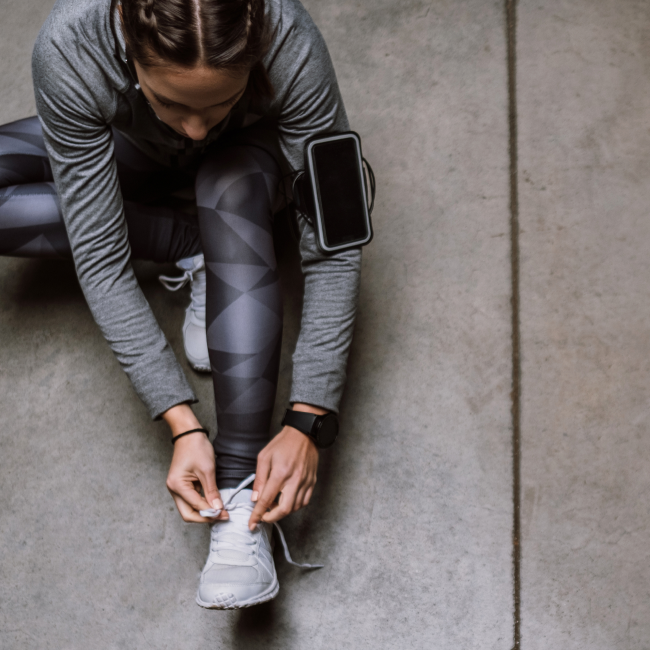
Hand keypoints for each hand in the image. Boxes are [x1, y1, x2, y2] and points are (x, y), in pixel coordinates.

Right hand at [163, 404, 226, 522]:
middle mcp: (173, 489)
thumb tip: (217, 509)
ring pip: (189, 508)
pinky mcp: (182, 485)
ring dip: (203, 512)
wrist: (189, 434)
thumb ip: (212, 491)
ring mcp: (177, 488)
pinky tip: (213, 503)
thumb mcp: (207, 470)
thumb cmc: (196, 448)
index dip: (211, 513)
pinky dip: (202, 504)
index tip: (225, 514)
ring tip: (220, 511)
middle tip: (221, 517)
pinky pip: (191, 500)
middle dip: (204, 518)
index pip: (195, 506)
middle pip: (188, 513)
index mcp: (177, 486)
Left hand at [248, 404, 322, 530]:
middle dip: (272, 518)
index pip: (267, 500)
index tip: (252, 524)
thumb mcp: (264, 457)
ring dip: (283, 511)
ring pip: (295, 507)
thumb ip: (259, 479)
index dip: (258, 514)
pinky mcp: (312, 482)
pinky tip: (287, 500)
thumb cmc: (283, 443)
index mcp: (280, 473)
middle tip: (264, 515)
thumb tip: (255, 498)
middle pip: (284, 509)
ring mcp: (306, 482)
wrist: (304, 433)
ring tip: (274, 504)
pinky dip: (294, 506)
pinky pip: (304, 501)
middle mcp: (295, 480)